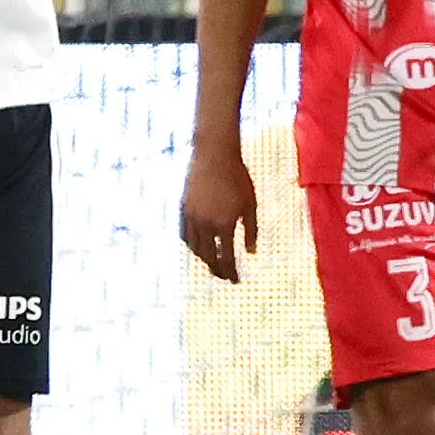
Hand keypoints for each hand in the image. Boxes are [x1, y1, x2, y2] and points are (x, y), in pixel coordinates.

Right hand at [179, 143, 259, 281]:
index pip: (226, 257)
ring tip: (212, 263)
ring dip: (204, 258)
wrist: (214, 154)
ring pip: (194, 247)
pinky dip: (191, 244)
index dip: (231, 271)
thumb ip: (251, 230)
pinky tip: (198, 246)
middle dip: (217, 269)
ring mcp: (191, 216)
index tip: (235, 280)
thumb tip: (251, 252)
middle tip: (224, 276)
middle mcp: (205, 224)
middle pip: (208, 256)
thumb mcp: (250, 204)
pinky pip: (184, 233)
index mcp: (224, 224)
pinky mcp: (183, 208)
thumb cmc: (237, 177)